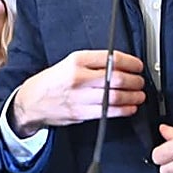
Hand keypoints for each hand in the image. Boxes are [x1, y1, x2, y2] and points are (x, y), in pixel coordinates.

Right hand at [10, 50, 145, 135]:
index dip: (131, 63)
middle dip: (135, 80)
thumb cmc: (52, 81)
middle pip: (117, 78)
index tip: (138, 66)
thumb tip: (119, 65)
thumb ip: (92, 63)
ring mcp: (80, 96)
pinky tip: (130, 107)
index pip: (112, 59)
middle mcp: (79, 77)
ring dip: (132, 96)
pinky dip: (123, 110)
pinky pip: (108, 112)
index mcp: (77, 60)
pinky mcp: (80, 113)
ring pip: (115, 96)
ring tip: (139, 95)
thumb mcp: (68, 63)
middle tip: (141, 81)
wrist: (31, 101)